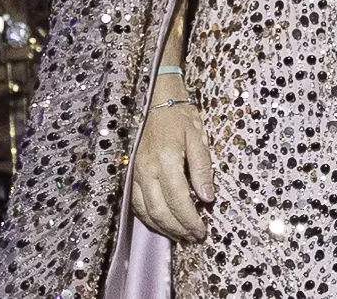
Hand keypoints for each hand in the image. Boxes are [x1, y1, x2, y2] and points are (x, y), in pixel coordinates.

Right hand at [128, 78, 214, 242]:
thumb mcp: (197, 137)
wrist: (155, 97)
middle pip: (160, 211)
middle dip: (177, 229)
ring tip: (179, 235)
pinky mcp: (130, 172)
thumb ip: (202, 169)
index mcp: (165, 160)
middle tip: (193, 238)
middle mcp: (146, 169)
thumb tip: (207, 198)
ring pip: (145, 211)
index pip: (179, 201)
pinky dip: (149, 217)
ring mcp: (134, 172)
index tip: (202, 231)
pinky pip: (136, 203)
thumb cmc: (179, 114)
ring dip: (163, 227)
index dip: (190, 221)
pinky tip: (161, 222)